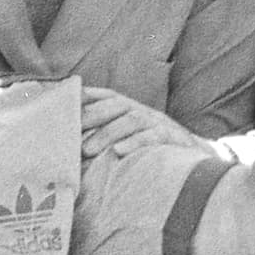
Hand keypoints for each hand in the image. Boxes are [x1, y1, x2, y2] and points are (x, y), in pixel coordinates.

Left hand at [81, 86, 216, 158]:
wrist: (193, 158)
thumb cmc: (150, 149)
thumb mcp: (127, 138)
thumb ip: (103, 135)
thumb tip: (70, 145)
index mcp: (128, 108)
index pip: (104, 96)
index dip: (84, 96)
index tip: (61, 101)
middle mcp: (141, 111)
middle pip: (113, 105)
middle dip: (89, 116)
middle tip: (68, 133)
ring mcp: (157, 122)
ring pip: (130, 120)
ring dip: (106, 134)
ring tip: (87, 150)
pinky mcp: (171, 137)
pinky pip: (152, 137)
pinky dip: (135, 143)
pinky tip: (119, 152)